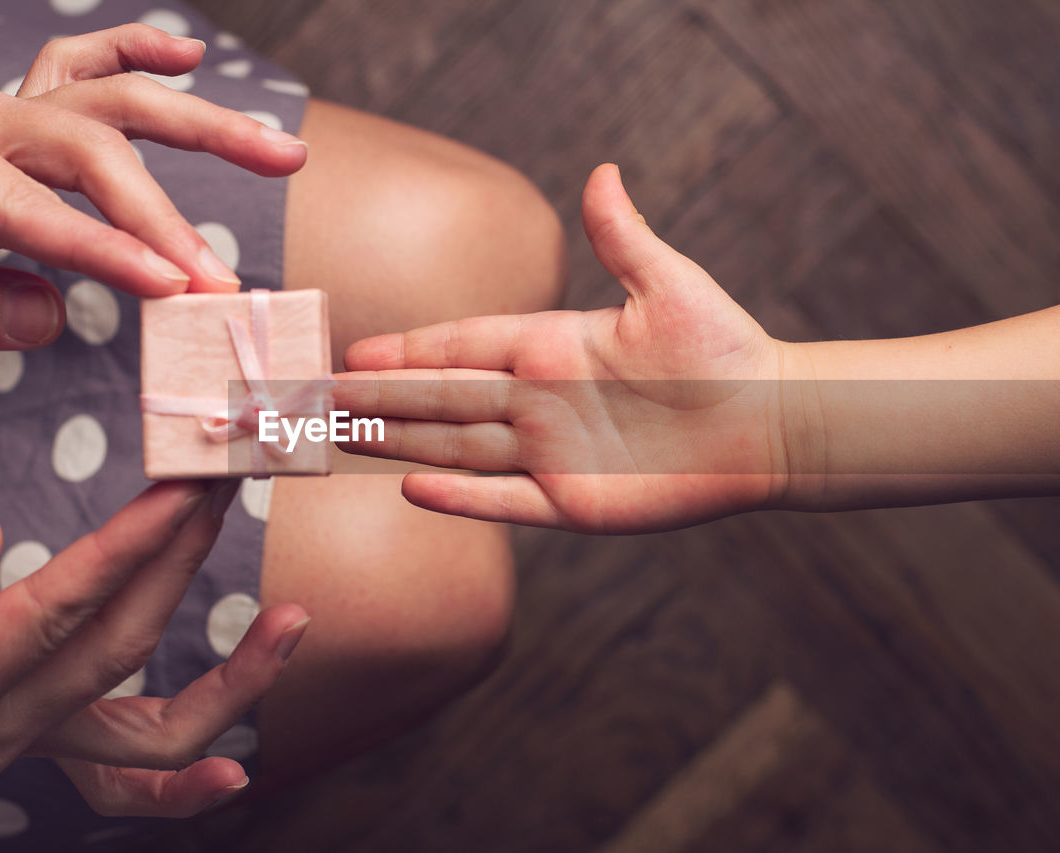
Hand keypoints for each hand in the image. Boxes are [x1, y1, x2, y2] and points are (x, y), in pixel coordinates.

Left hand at [0, 24, 307, 360]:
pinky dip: (136, 55)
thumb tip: (51, 316)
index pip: (18, 200)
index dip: (101, 249)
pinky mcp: (7, 127)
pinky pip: (79, 72)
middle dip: (162, 214)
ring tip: (282, 154)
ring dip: (200, 125)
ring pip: (108, 101)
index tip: (172, 292)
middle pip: (86, 142)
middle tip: (222, 279)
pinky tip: (187, 55)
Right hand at [0, 481, 309, 815]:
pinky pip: (122, 779)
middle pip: (118, 658)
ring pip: (145, 738)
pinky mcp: (40, 731)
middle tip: (229, 487)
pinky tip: (235, 773)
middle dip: (181, 568)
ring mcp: (22, 743)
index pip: (53, 617)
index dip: (123, 553)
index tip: (182, 489)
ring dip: (226, 681)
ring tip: (292, 621)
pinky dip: (178, 782)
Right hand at [336, 164, 793, 532]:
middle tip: (318, 399)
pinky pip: (504, 500)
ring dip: (399, 442)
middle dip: (380, 398)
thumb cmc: (725, 349)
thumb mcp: (670, 285)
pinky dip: (460, 498)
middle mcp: (538, 400)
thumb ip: (623, 238)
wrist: (770, 423)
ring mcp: (551, 454)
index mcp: (551, 346)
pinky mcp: (573, 503)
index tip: (355, 353)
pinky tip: (411, 489)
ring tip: (343, 437)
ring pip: (456, 446)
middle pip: (441, 398)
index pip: (462, 344)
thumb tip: (603, 174)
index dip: (408, 350)